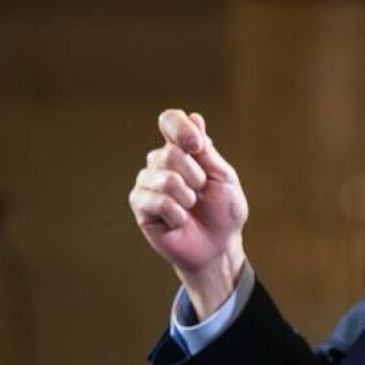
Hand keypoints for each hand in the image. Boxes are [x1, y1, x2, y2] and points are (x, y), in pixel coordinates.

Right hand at [128, 110, 249, 316]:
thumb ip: (206, 150)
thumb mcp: (223, 177)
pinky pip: (157, 200)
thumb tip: (194, 117)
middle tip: (201, 192)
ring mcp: (148, 183)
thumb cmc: (224, 211)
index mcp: (183, 150)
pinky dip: (176, 213)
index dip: (180, 128)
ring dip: (187, 196)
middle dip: (195, 175)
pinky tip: (179, 221)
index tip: (197, 145)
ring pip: (164, 177)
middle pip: (170, 152)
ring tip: (190, 208)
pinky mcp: (140, 206)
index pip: (169, 121)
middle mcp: (161, 162)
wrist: (219, 246)